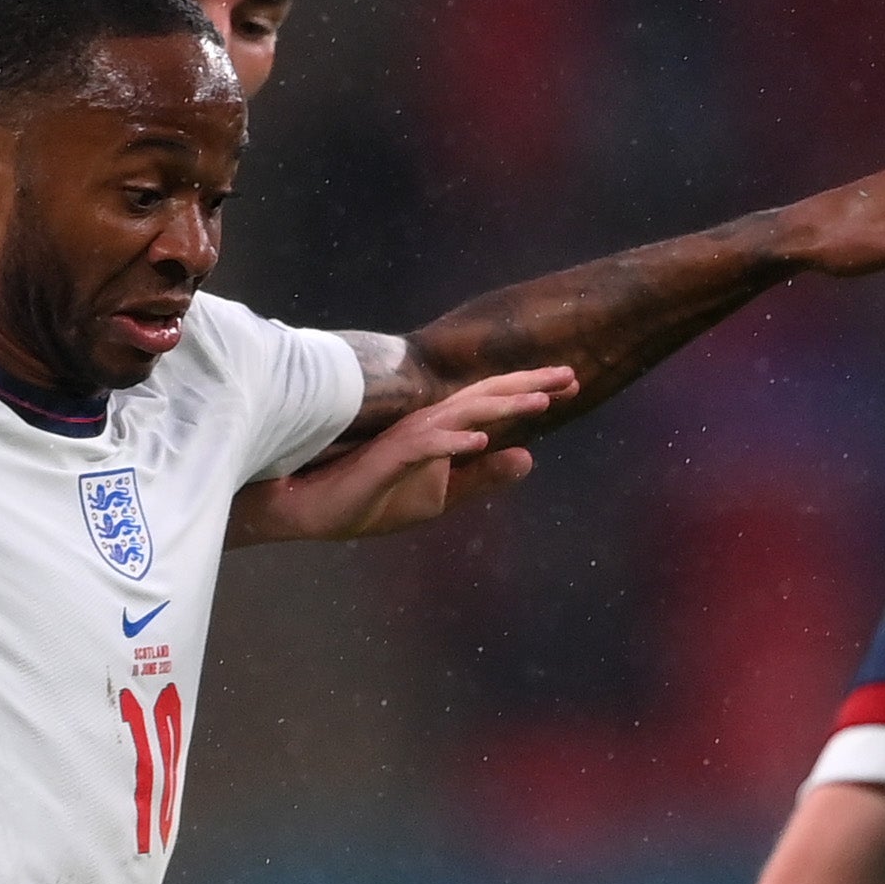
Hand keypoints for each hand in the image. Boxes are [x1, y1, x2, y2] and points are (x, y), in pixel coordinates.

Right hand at [235, 366, 570, 544]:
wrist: (313, 509)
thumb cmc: (372, 498)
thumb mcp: (440, 496)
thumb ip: (482, 477)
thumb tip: (529, 457)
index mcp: (442, 433)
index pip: (493, 406)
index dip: (531, 392)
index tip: (572, 383)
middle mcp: (428, 426)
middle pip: (485, 399)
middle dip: (528, 385)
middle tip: (570, 374)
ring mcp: (407, 440)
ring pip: (460, 416)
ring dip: (500, 407)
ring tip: (539, 402)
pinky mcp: (386, 459)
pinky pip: (423, 448)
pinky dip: (452, 444)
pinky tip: (480, 441)